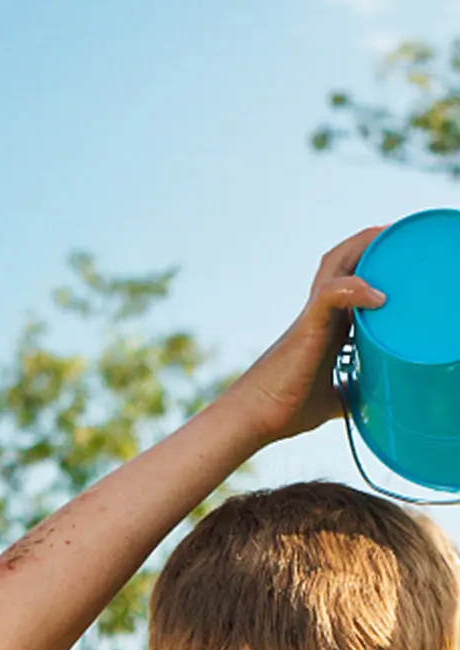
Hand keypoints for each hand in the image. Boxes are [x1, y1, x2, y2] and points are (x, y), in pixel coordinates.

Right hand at [227, 225, 386, 445]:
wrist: (251, 417)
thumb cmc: (282, 409)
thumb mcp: (332, 399)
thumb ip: (353, 392)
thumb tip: (375, 405)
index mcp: (325, 327)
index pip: (350, 282)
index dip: (372, 264)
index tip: (399, 259)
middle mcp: (318, 315)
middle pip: (342, 260)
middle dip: (370, 242)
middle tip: (395, 233)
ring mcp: (311, 317)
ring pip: (336, 264)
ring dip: (364, 246)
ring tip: (388, 235)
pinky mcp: (307, 327)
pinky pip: (333, 293)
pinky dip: (357, 288)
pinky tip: (378, 296)